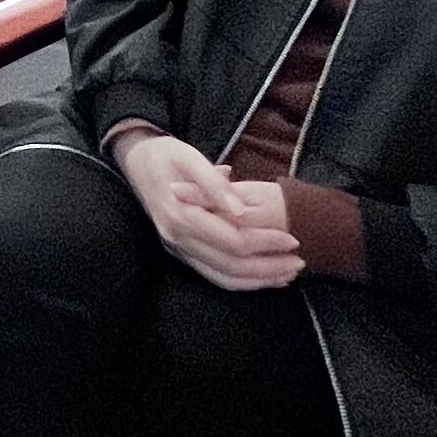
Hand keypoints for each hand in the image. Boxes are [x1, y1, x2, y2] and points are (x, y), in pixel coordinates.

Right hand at [117, 130, 303, 292]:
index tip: (292, 238)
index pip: (232, 241)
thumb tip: (241, 209)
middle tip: (300, 262)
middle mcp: (178, 239)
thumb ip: (214, 183)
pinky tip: (264, 278)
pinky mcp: (181, 253)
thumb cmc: (166, 155)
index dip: (265, 243)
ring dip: (258, 280)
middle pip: (230, 265)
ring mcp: (178, 250)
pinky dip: (241, 281)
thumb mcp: (189, 156)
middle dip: (268, 267)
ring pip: (222, 277)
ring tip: (288, 275)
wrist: (136, 163)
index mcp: (181, 216)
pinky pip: (213, 276)